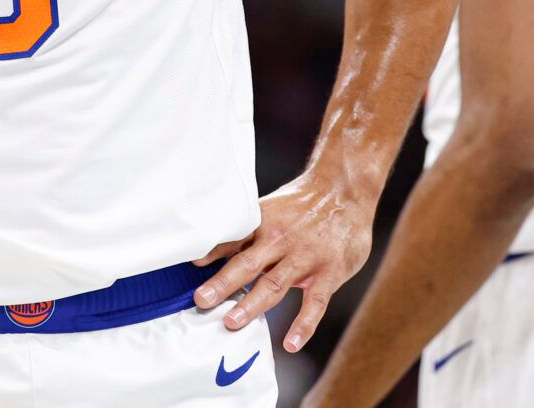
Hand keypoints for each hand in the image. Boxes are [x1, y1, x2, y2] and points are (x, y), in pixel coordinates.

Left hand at [192, 166, 375, 353]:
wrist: (344, 191)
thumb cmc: (299, 206)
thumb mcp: (269, 212)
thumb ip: (242, 236)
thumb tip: (204, 257)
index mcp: (262, 224)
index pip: (232, 242)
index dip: (210, 256)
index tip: (188, 270)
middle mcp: (280, 240)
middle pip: (247, 264)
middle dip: (223, 283)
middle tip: (201, 301)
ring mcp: (305, 258)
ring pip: (275, 284)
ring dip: (253, 303)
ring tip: (232, 322)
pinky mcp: (329, 273)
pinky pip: (315, 303)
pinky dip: (303, 325)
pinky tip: (290, 344)